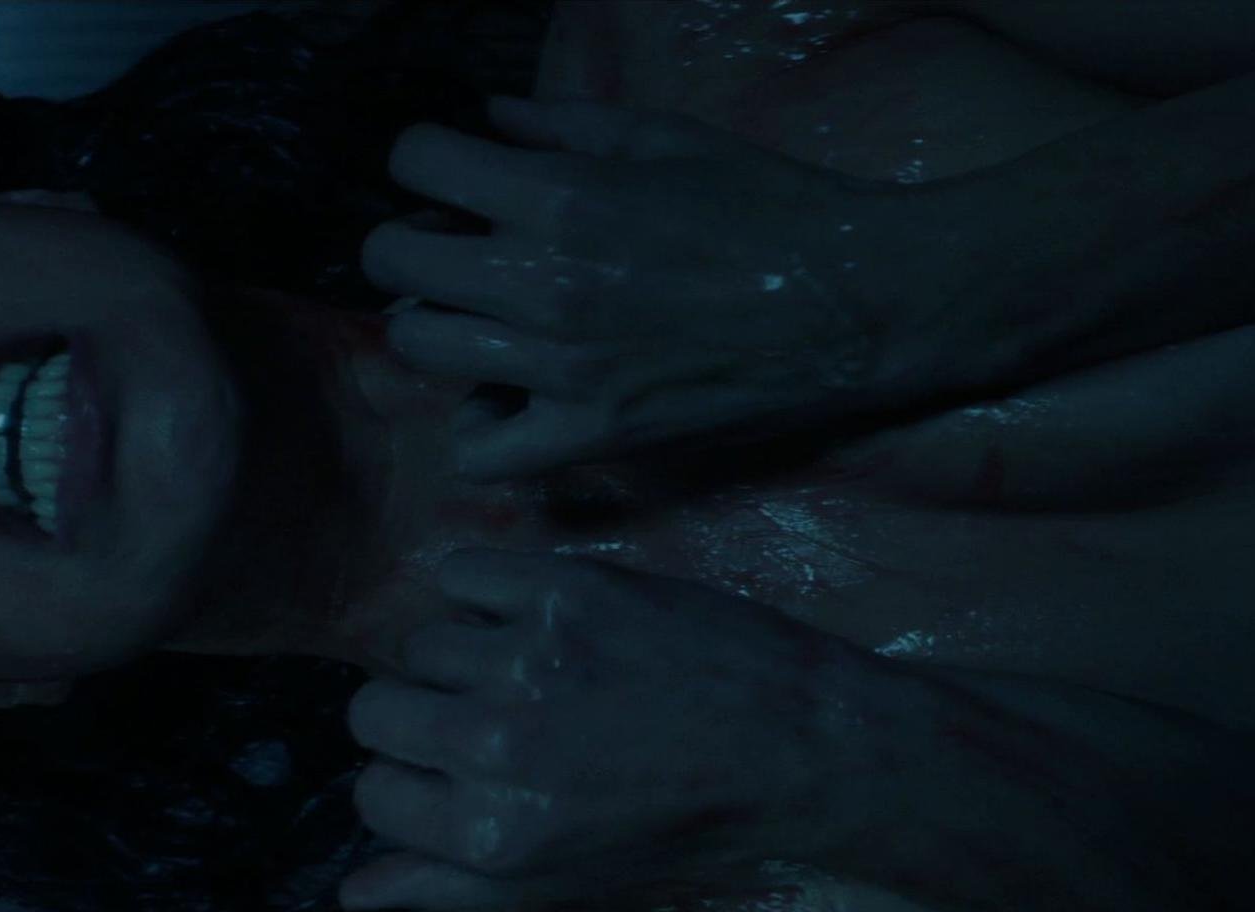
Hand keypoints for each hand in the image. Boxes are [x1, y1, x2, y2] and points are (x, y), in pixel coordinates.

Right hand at [339, 548, 894, 911]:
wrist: (799, 743)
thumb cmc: (683, 822)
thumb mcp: (564, 875)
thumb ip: (449, 879)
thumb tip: (350, 889)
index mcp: (492, 832)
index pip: (373, 792)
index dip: (408, 780)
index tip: (450, 770)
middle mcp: (496, 746)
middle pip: (374, 710)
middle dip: (414, 715)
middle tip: (478, 715)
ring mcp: (527, 660)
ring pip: (421, 642)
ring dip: (459, 655)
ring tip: (527, 668)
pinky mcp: (563, 589)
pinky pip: (460, 572)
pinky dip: (479, 588)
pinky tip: (528, 615)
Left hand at [361, 97, 944, 481]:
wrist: (862, 300)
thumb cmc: (773, 205)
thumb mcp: (667, 137)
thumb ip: (562, 122)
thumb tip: (487, 117)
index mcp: (562, 195)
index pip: (416, 161)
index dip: (424, 159)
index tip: (450, 173)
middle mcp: (543, 282)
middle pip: (392, 261)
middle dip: (410, 241)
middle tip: (452, 246)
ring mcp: (561, 369)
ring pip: (420, 347)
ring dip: (437, 325)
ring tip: (480, 319)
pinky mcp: (593, 436)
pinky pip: (480, 452)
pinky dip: (481, 427)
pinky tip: (510, 398)